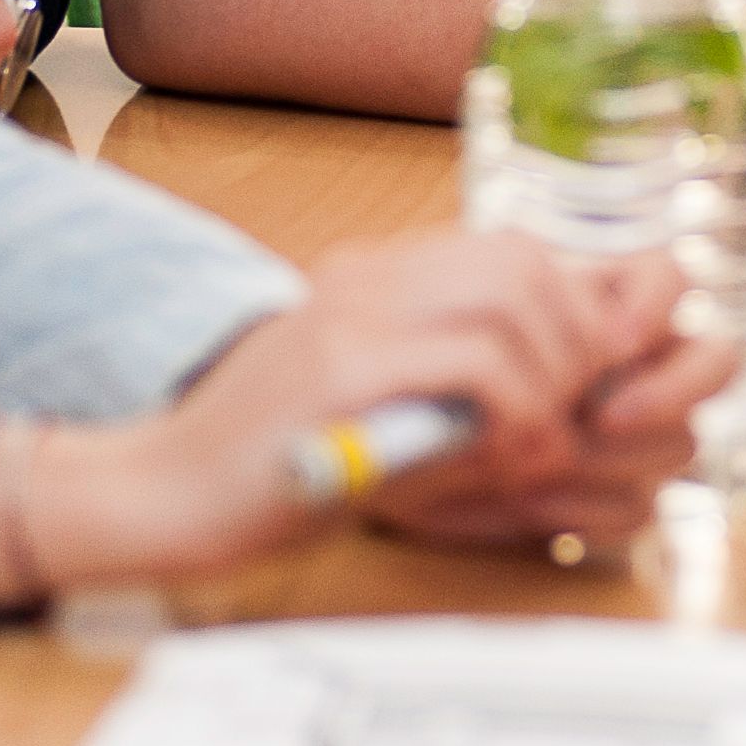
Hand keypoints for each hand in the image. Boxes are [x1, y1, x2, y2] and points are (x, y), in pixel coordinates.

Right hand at [47, 234, 726, 574]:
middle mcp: (363, 282)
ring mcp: (350, 320)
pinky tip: (514, 460)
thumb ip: (450, 383)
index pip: (507, 250)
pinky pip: (475, 366)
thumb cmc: (268, 470)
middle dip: (575, 341)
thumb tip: (562, 398)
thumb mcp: (371, 406)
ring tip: (545, 443)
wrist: (160, 495)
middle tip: (577, 415)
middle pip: (522, 264)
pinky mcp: (342, 375)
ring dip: (552, 379)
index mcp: (371, 279)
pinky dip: (520, 412)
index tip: (585, 381)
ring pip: (509, 303)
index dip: (569, 310)